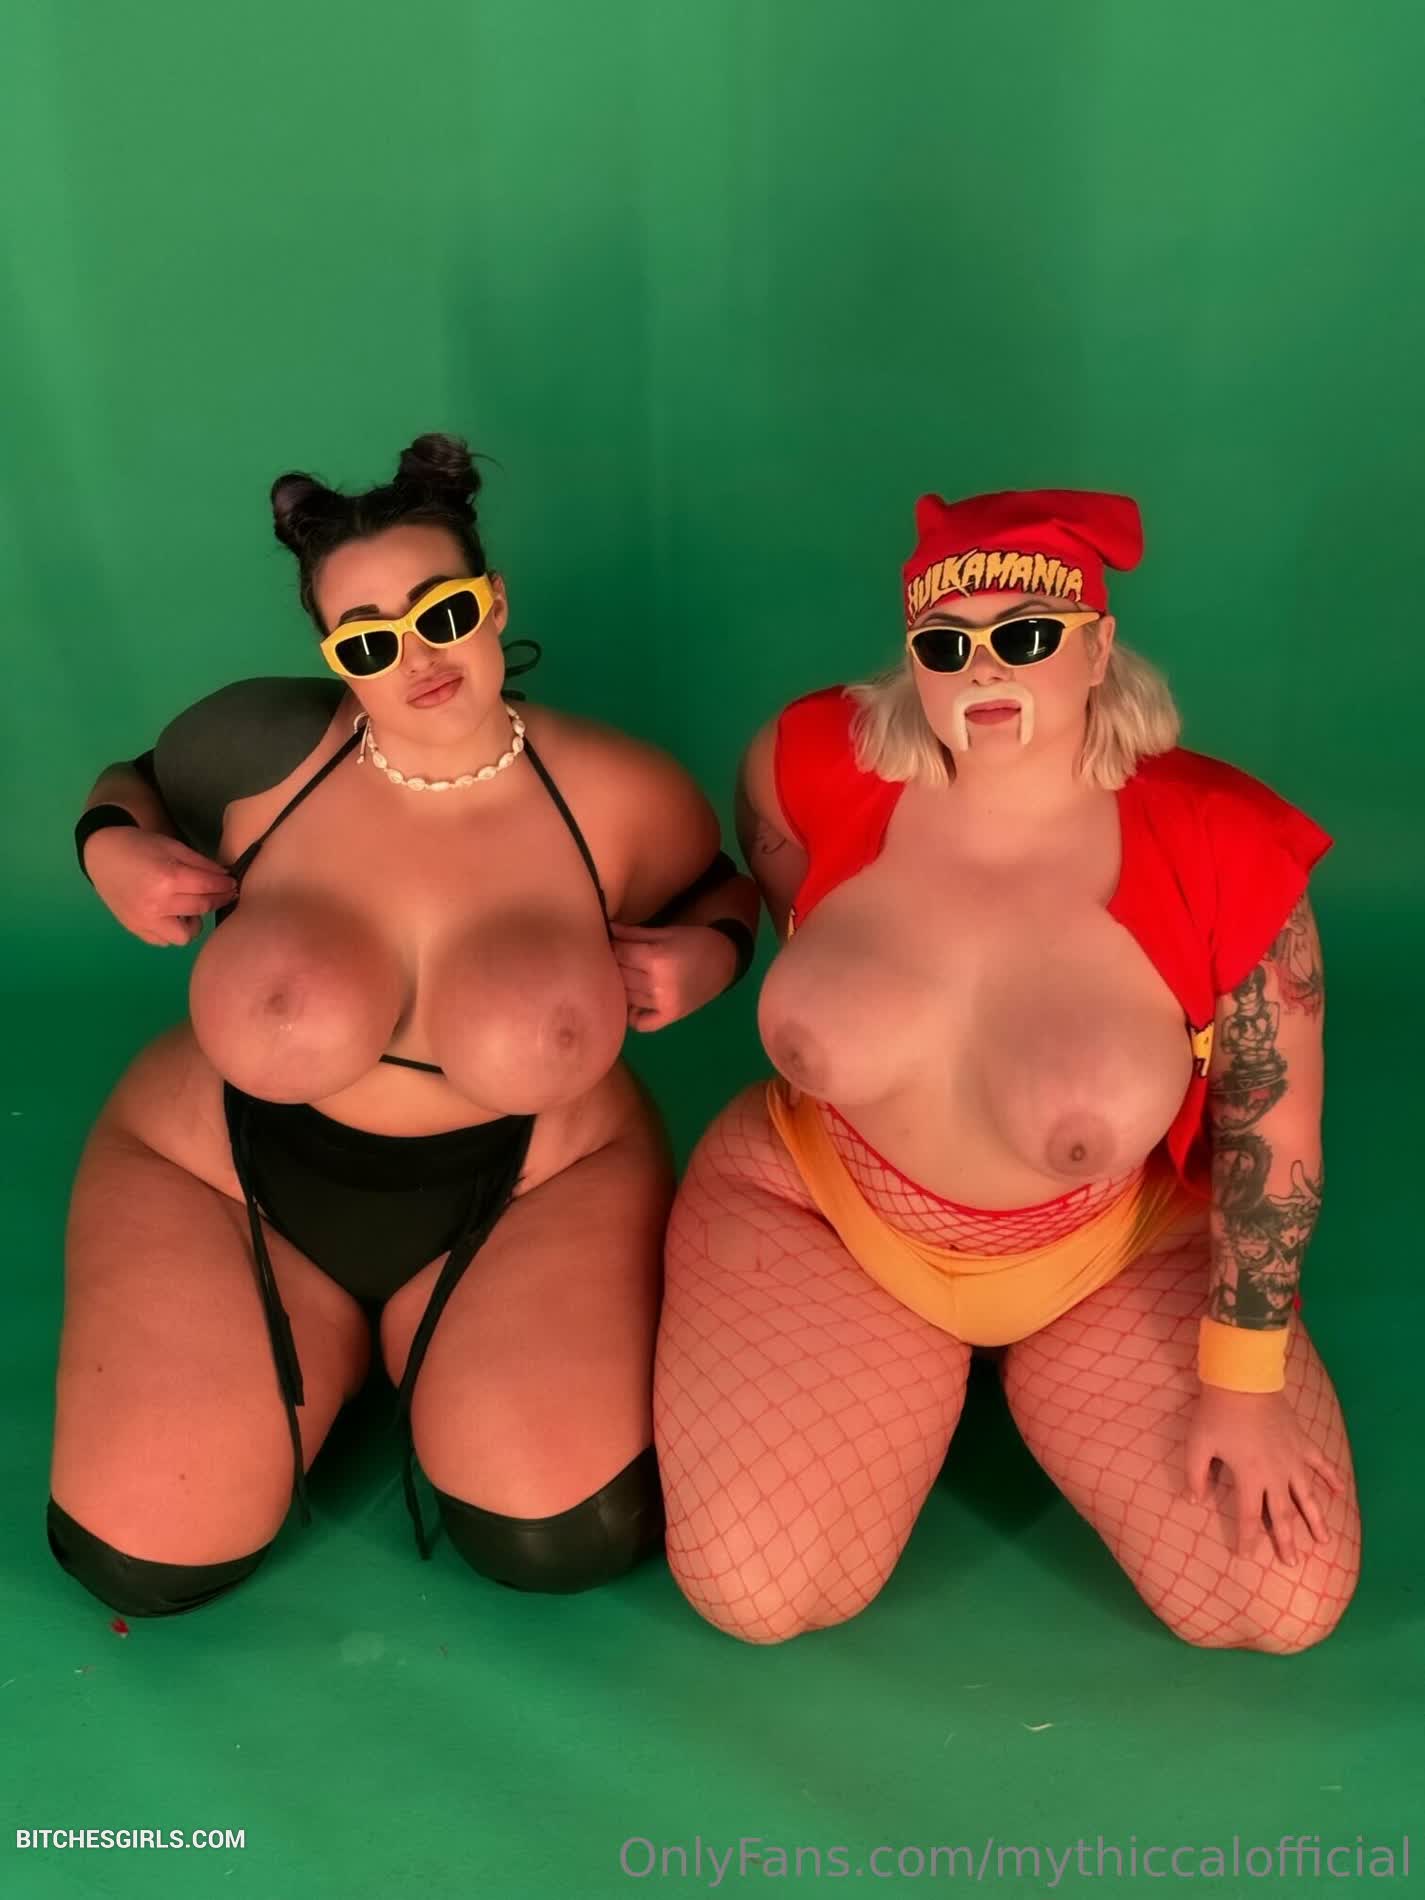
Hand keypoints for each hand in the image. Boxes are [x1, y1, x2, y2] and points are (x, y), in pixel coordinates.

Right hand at [83, 827, 236, 947]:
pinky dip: (171, 931)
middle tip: (223, 893)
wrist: (102, 854)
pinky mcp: (135, 929)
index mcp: (167, 878)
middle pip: (201, 909)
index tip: (233, 884)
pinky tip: (170, 915)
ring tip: (188, 906)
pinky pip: (163, 941)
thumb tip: (225, 876)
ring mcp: (144, 921)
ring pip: (184, 936)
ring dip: (192, 922)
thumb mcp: (173, 846)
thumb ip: (201, 864)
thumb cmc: (140, 846)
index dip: (225, 885)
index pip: (208, 887)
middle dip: (218, 900)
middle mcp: (157, 904)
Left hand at [609, 922, 738, 1032]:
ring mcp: (663, 1004)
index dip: (611, 946)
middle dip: (614, 964)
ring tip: (624, 974)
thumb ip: (634, 933)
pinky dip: (632, 1015)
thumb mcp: (666, 933)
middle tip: (614, 957)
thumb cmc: (695, 941)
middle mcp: (658, 985)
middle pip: (621, 975)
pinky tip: (634, 1002)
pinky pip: (641, 1023)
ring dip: (622, 986)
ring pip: (627, 996)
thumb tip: (608, 929)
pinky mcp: (670, 1017)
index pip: (620, 954)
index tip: (608, 942)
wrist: (726, 961)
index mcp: (657, 959)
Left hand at [1184, 1384, 1345, 1566]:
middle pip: (1283, 1514)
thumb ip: (1195, 1475)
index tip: (1246, 1556)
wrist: (1244, 1380)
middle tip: (1292, 1563)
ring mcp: (1293, 1459)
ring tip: (1324, 1541)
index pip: (1248, 1516)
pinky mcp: (1302, 1442)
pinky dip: (1331, 1478)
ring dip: (1316, 1519)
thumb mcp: (1197, 1444)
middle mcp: (1276, 1474)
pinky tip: (1340, 1492)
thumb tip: (1194, 1501)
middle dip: (1287, 1540)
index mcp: (1249, 1477)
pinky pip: (1320, 1464)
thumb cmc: (1217, 1413)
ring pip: (1307, 1496)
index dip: (1247, 1538)